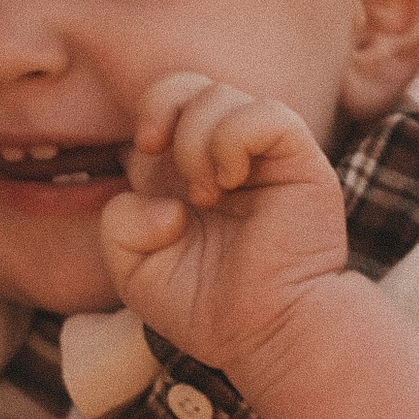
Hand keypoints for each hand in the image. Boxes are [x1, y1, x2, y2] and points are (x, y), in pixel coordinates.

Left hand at [96, 71, 351, 378]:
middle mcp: (225, 156)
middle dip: (163, 105)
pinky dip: (234, 138)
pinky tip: (229, 181)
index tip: (145, 152)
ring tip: (206, 194)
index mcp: (185, 172)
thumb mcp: (135, 270)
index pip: (164, 106)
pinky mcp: (299, 161)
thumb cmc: (208, 309)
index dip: (149, 116)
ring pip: (222, 94)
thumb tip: (164, 201)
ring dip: (197, 139)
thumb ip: (118, 224)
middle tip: (158, 150)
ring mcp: (264, 156)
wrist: (266, 335)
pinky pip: (266, 114)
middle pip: (188, 83)